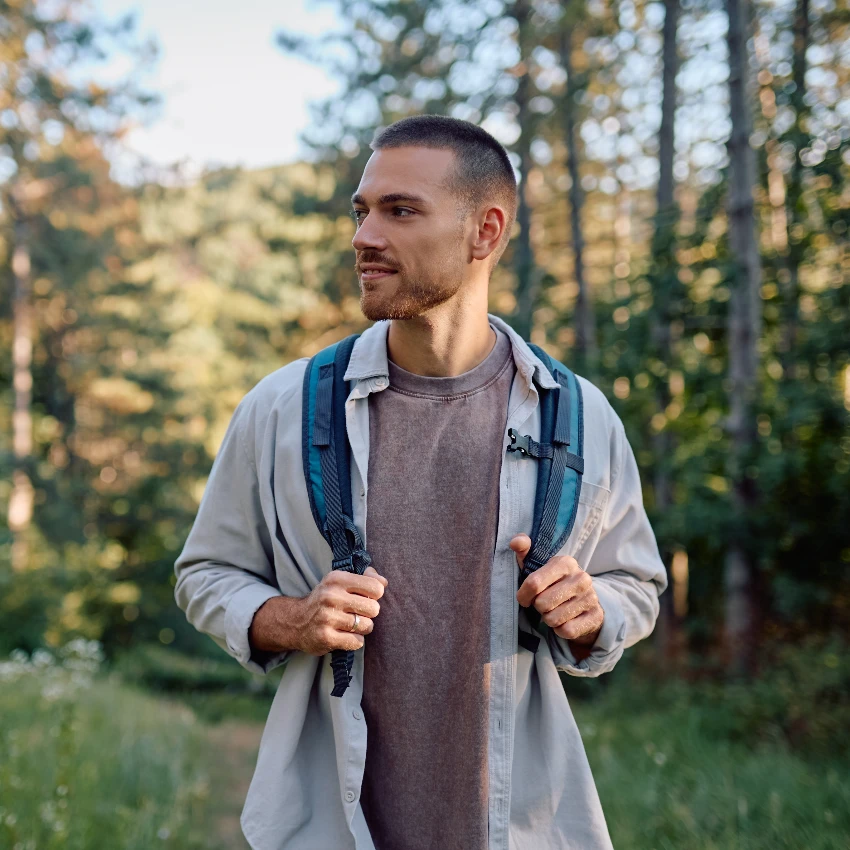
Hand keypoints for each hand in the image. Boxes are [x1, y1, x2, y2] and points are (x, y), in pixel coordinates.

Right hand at [249, 566, 387, 656]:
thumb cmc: (326, 600)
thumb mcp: (340, 582)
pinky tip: (344, 635)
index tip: (365, 597)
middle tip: (357, 613)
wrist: (296, 621)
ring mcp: (328, 617)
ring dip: (362, 628)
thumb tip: (385, 582)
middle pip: (374, 609)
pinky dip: (355, 640)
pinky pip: (357, 641)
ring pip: (367, 626)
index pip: (376, 588)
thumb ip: (365, 578)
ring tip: (350, 625)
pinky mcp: (326, 637)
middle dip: (369, 613)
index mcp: (337, 578)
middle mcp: (331, 596)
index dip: (375, 595)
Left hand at [510, 535, 602, 650]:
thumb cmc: (552, 582)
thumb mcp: (537, 565)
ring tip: (554, 611)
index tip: (524, 598)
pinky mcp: (596, 616)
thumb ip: (524, 550)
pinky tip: (565, 620)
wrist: (583, 601)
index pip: (534, 583)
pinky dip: (560, 630)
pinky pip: (566, 631)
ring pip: (553, 619)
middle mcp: (581, 578)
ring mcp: (591, 597)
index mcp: (565, 562)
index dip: (523, 595)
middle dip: (538, 607)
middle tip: (544, 603)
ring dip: (549, 619)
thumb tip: (515, 542)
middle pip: (542, 604)